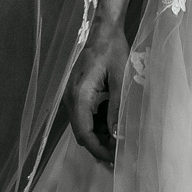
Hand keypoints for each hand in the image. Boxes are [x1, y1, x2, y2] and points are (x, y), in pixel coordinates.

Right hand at [69, 17, 130, 165]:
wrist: (102, 32)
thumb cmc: (113, 52)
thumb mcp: (120, 80)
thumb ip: (116, 108)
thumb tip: (117, 135)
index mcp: (80, 95)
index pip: (84, 133)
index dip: (98, 149)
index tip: (114, 159)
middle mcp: (70, 98)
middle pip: (81, 133)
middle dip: (99, 146)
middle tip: (120, 155)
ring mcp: (71, 96)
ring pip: (83, 126)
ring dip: (99, 136)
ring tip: (120, 142)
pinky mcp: (76, 94)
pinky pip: (84, 116)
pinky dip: (97, 125)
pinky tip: (114, 125)